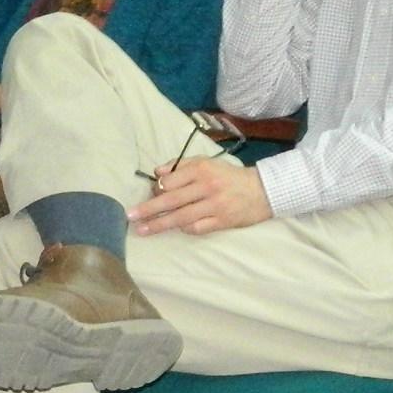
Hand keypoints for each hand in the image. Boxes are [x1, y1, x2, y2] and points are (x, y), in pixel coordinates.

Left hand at [130, 156, 270, 236]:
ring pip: (181, 217)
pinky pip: (197, 228)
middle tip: (130, 216)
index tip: (150, 193)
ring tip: (143, 230)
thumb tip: (157, 172)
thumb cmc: (228, 176)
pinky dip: (184, 229)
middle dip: (149, 209)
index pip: (171, 181)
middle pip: (171, 200)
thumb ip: (181, 166)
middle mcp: (206, 187)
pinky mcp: (222, 221)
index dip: (157, 188)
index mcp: (201, 169)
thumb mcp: (207, 163)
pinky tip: (176, 228)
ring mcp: (214, 206)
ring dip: (159, 224)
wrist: (262, 191)